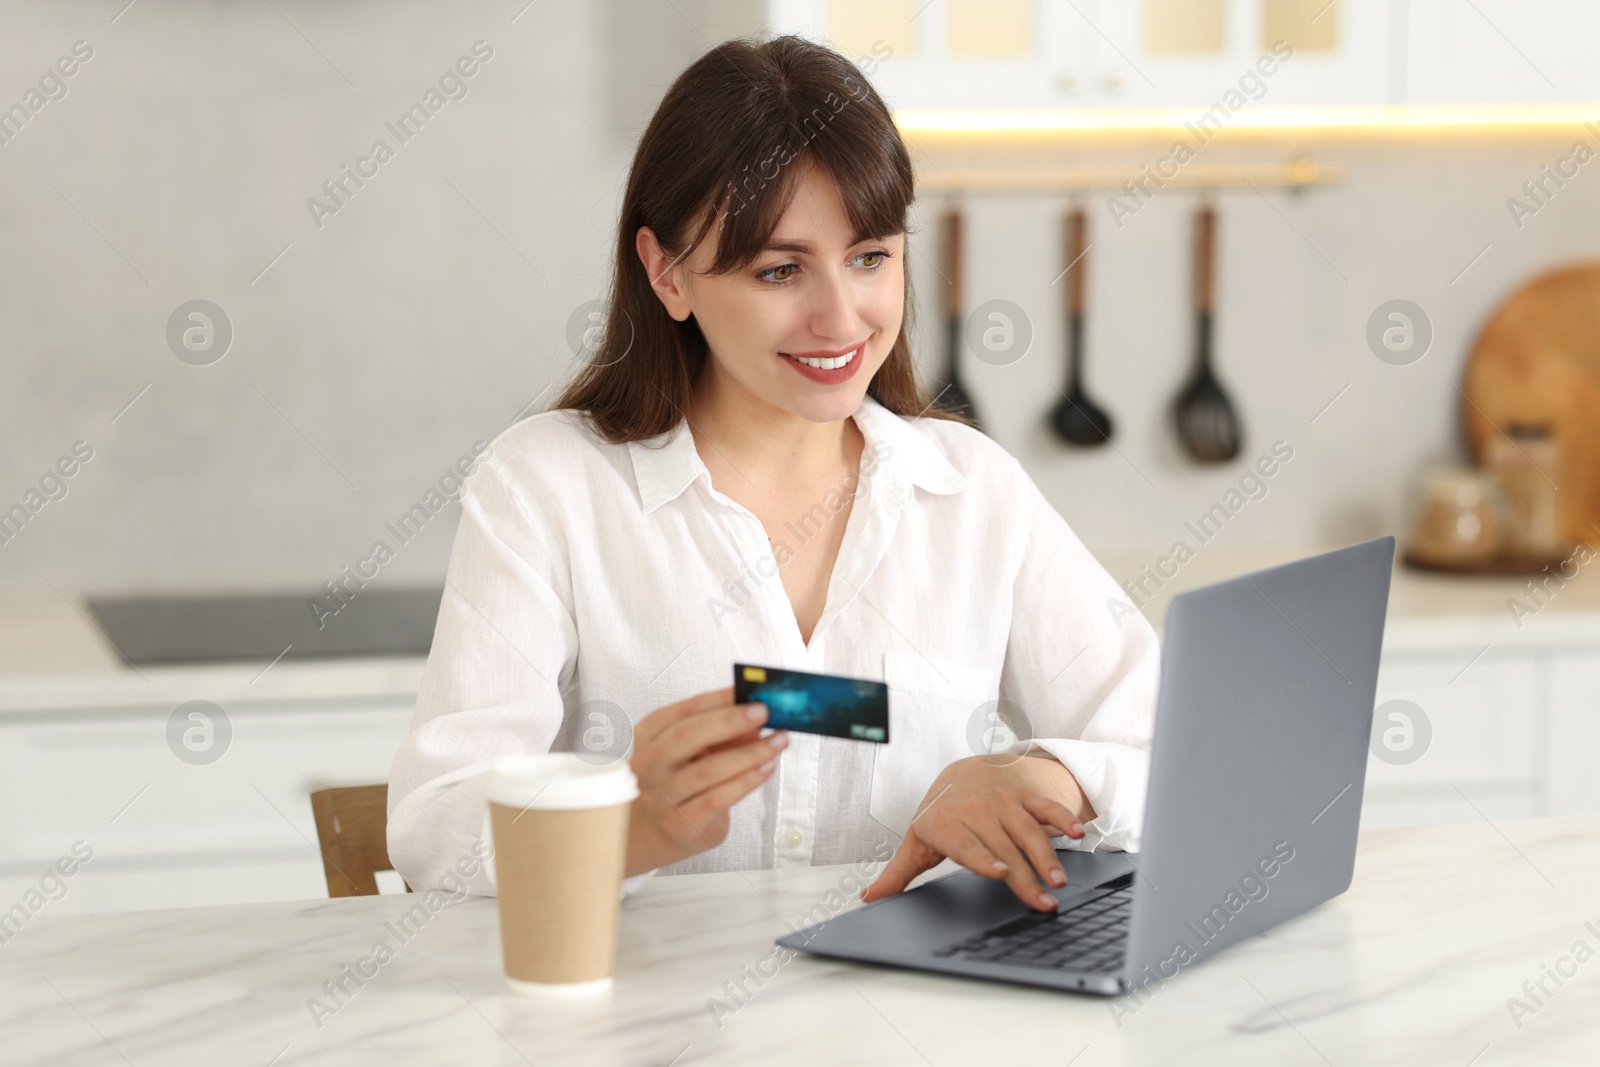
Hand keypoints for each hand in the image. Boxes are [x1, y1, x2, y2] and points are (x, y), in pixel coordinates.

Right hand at [624, 686, 786, 876]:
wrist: (651, 833)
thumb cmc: (677, 782)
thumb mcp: (693, 752)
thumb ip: (721, 734)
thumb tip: (757, 717)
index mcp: (649, 736)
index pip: (683, 711)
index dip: (717, 699)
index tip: (748, 690)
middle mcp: (649, 765)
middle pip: (687, 736)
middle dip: (730, 721)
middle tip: (764, 712)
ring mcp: (661, 797)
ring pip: (707, 770)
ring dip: (748, 753)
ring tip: (778, 741)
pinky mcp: (680, 825)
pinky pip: (716, 800)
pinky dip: (746, 782)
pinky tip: (767, 768)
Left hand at [862, 754, 1095, 911]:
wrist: (964, 769)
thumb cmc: (941, 813)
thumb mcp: (918, 839)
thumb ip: (898, 872)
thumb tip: (869, 898)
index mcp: (946, 825)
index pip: (966, 845)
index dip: (982, 858)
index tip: (998, 872)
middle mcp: (976, 811)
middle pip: (1003, 849)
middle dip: (1024, 875)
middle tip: (1043, 902)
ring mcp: (1003, 801)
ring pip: (1028, 831)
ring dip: (1046, 855)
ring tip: (1059, 881)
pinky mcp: (1025, 796)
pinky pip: (1046, 808)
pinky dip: (1063, 818)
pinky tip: (1078, 833)